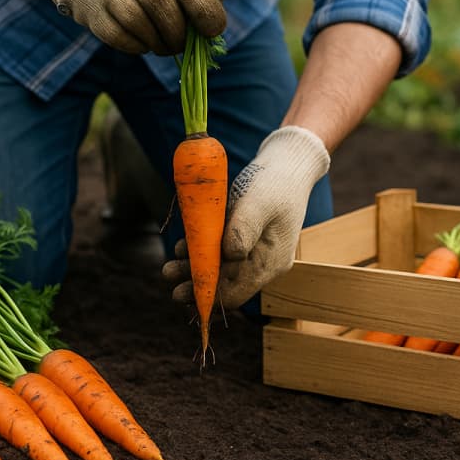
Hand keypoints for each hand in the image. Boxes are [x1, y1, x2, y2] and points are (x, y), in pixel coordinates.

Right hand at [23, 0, 245, 54]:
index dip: (204, 4)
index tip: (215, 29)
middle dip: (179, 29)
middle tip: (186, 43)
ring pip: (136, 20)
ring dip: (159, 42)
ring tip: (167, 46)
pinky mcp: (78, 1)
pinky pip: (116, 35)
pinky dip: (137, 46)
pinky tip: (144, 43)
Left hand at [163, 126, 329, 309]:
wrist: (290, 164)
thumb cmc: (275, 182)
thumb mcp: (258, 202)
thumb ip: (243, 229)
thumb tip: (229, 256)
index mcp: (271, 262)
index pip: (237, 292)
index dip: (208, 295)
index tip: (183, 292)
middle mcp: (265, 264)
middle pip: (227, 286)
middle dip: (197, 285)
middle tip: (170, 279)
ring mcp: (256, 253)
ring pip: (222, 272)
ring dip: (196, 270)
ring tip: (170, 268)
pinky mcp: (246, 241)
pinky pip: (223, 256)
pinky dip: (204, 255)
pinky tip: (184, 249)